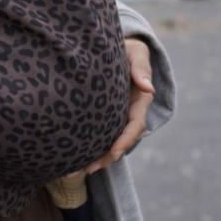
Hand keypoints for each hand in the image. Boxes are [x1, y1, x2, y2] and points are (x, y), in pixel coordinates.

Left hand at [85, 37, 154, 173]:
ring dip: (95, 158)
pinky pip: (98, 135)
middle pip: (121, 140)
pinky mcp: (104, 116)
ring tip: (75, 171)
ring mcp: (117, 116)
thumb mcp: (136, 53)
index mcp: (139, 101)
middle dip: (106, 157)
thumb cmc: (128, 49)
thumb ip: (141, 68)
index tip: (114, 153)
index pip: (135, 125)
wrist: (118, 49)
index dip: (125, 140)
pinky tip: (72, 158)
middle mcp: (129, 112)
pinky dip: (89, 147)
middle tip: (88, 169)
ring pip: (108, 142)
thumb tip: (148, 88)